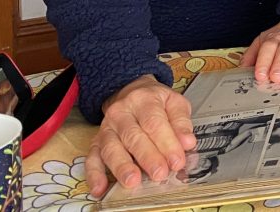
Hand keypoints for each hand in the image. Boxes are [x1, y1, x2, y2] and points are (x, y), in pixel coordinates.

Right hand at [84, 75, 194, 197]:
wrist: (130, 91)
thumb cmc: (155, 101)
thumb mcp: (174, 102)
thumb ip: (181, 123)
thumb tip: (188, 143)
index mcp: (144, 100)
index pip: (155, 123)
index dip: (167, 144)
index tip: (177, 161)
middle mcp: (121, 113)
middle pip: (133, 136)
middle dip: (147, 157)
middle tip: (159, 174)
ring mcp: (106, 128)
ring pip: (111, 148)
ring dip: (122, 167)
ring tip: (132, 181)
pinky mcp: (96, 142)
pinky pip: (92, 158)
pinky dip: (95, 175)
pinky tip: (100, 188)